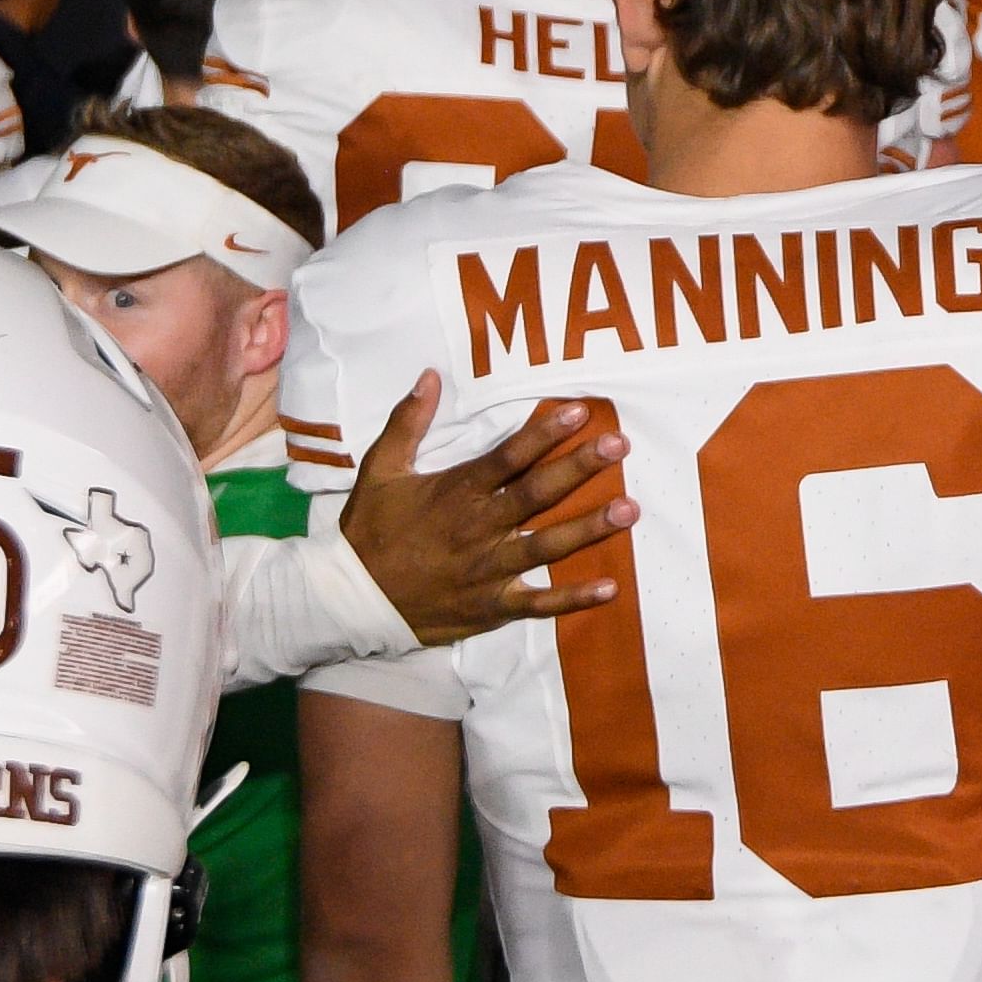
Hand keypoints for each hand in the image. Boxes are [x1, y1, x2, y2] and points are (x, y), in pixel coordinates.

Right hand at [337, 377, 635, 643]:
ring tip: (630, 509)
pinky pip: (538, 604)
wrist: (351, 599)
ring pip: (546, 545)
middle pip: (537, 494)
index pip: (508, 457)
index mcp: (456, 492)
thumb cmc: (369, 531)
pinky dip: (573, 599)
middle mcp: (478, 528)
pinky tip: (610, 587)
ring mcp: (488, 569)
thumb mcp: (380, 470)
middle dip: (579, 468)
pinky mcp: (491, 606)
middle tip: (619, 446)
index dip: (544, 434)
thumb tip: (429, 375)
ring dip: (589, 528)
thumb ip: (407, 422)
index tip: (580, 412)